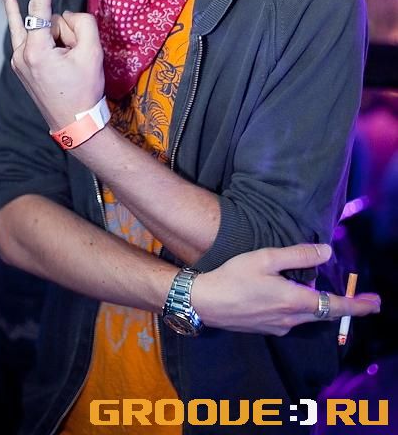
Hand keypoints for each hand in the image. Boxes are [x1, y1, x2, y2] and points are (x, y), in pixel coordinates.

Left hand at [3, 0, 104, 129]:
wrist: (74, 125)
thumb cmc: (85, 90)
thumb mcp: (93, 53)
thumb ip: (83, 23)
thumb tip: (67, 16)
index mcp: (35, 51)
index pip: (40, 6)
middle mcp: (20, 54)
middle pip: (49, 21)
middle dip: (68, 31)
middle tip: (77, 58)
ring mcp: (17, 60)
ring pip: (42, 30)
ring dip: (59, 38)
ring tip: (69, 65)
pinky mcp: (19, 65)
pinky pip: (32, 36)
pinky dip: (33, 26)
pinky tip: (12, 1)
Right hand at [193, 244, 379, 335]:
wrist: (204, 302)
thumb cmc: (233, 277)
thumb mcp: (266, 258)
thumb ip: (298, 255)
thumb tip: (326, 252)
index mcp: (294, 300)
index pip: (335, 305)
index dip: (357, 305)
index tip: (375, 304)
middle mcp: (290, 318)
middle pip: (324, 312)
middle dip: (345, 307)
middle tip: (364, 301)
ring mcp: (278, 326)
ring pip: (307, 315)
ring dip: (319, 305)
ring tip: (322, 292)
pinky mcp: (266, 327)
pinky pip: (291, 318)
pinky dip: (299, 307)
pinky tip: (288, 296)